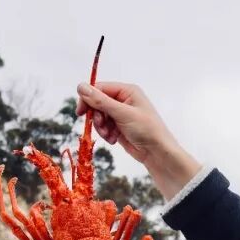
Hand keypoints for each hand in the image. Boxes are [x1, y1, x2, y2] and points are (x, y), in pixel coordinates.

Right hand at [75, 82, 200, 198]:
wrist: (158, 153)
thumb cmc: (147, 130)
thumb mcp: (123, 114)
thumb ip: (101, 101)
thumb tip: (80, 86)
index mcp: (127, 91)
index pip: (99, 88)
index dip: (88, 99)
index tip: (81, 112)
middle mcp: (123, 100)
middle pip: (97, 102)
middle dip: (96, 116)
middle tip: (101, 125)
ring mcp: (121, 114)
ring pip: (99, 116)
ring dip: (101, 127)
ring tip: (109, 135)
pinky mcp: (119, 127)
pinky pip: (104, 127)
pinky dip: (106, 133)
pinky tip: (113, 139)